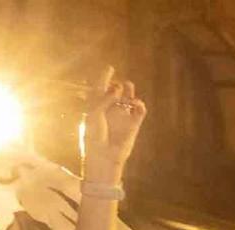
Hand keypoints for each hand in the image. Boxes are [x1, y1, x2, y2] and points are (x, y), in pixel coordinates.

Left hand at [81, 69, 146, 184]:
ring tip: (129, 87)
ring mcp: (122, 117)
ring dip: (130, 92)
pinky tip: (137, 103)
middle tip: (118, 86)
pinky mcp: (133, 125)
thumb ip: (104, 99)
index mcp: (96, 107)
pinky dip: (140, 106)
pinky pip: (139, 112)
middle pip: (117, 92)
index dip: (104, 77)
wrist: (104, 157)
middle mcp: (110, 110)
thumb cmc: (94, 136)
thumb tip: (118, 88)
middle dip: (118, 86)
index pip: (100, 88)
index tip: (110, 67)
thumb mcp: (94, 114)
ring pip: (129, 100)